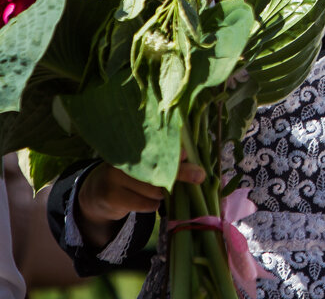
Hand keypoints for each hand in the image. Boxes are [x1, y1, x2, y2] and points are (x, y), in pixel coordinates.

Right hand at [76, 158, 203, 247]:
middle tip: (199, 176)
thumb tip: (191, 156)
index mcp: (134, 147)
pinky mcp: (111, 195)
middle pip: (158, 168)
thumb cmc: (131, 176)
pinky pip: (144, 203)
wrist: (97, 193)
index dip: (173, 150)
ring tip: (157, 192)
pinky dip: (152, 205)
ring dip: (162, 194)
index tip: (187, 153)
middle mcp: (124, 159)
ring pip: (154, 189)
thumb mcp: (145, 165)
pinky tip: (147, 202)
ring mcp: (114, 176)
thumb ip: (166, 159)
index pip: (157, 147)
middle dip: (181, 174)